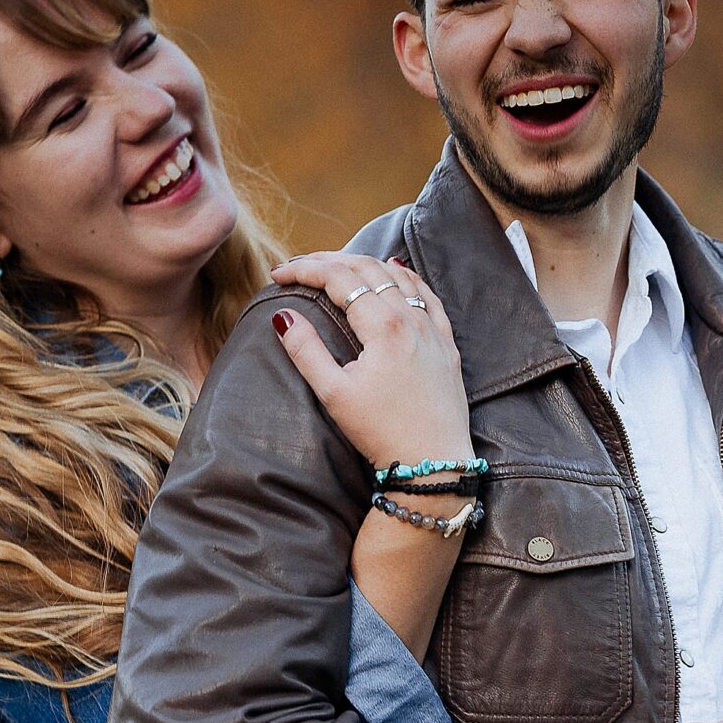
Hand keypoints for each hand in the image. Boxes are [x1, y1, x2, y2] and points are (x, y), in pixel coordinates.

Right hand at [267, 251, 470, 469]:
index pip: (338, 279)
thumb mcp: (334, 394)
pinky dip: (406, 277)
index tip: (277, 275)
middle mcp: (411, 319)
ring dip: (362, 265)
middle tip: (297, 267)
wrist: (435, 462)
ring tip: (334, 266)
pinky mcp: (446, 344)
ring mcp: (433, 329)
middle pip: (366, 269)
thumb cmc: (382, 432)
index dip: (304, 270)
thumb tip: (283, 315)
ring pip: (397, 277)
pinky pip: (427, 295)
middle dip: (327, 260)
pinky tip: (395, 271)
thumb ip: (306, 351)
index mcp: (383, 327)